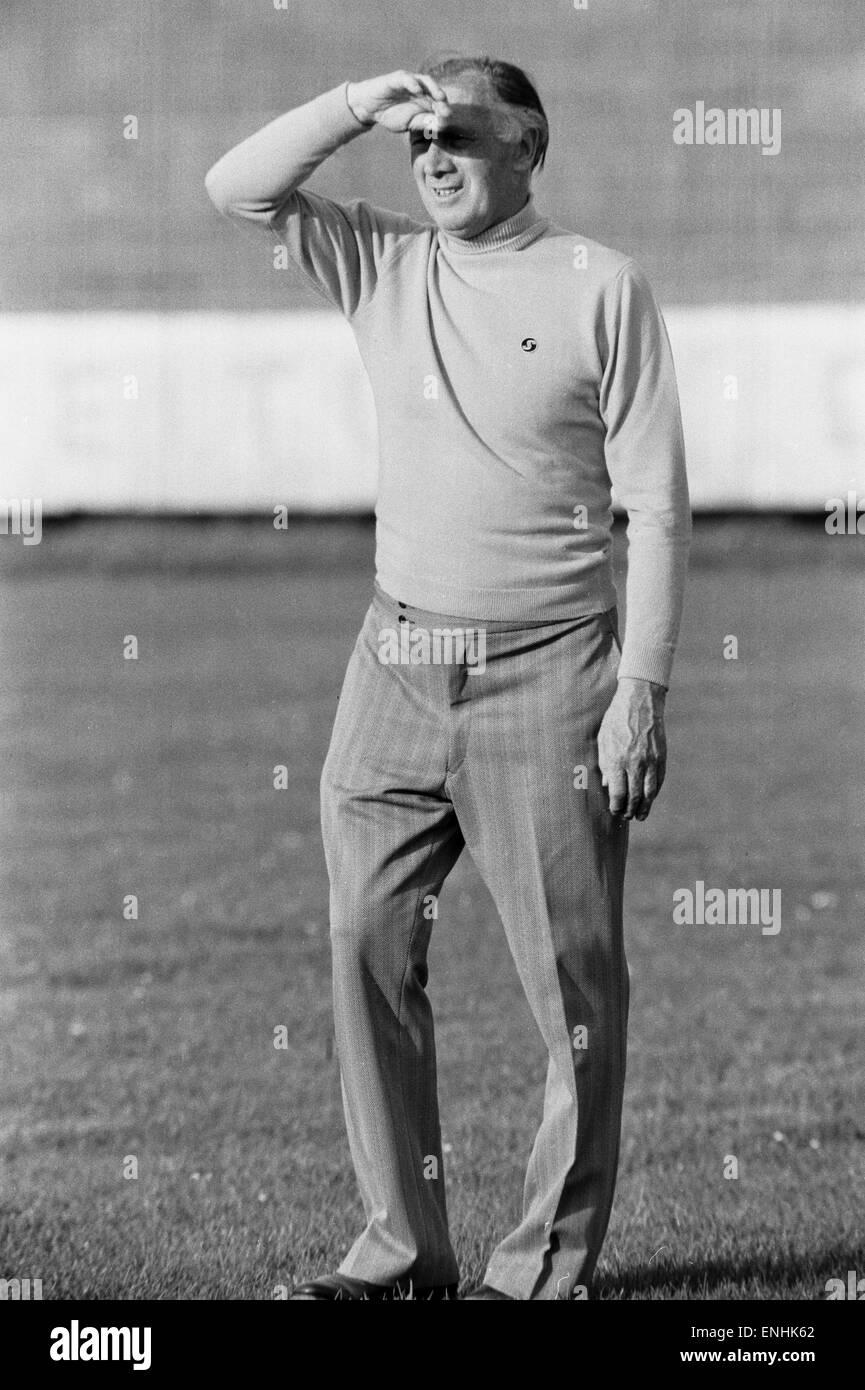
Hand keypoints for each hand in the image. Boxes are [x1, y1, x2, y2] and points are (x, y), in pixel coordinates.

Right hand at [346, 70, 450, 133]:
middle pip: (436, 91)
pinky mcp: (397, 78)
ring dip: (434, 88)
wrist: (370, 109)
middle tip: (448, 112)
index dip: (444, 112)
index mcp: (425, 101)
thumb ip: (424, 123)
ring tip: (440, 97)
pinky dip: (413, 83)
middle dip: (443, 101)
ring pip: (426, 81)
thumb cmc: (391, 115)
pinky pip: (407, 79)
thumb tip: (440, 127)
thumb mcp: (409, 124)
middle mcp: (421, 89)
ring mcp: (410, 82)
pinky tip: (418, 90)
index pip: (439, 104)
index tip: (448, 123)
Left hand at [598, 677, 666, 820]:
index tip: (614, 810)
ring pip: (649, 793)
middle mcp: (634, 764)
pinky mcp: (661, 757)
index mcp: (616, 761)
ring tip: (640, 816)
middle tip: (626, 817)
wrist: (639, 702)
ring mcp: (650, 761)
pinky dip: (654, 793)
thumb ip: (604, 765)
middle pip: (634, 797)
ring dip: (644, 808)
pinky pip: (658, 781)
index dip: (616, 806)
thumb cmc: (616, 720)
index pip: (617, 794)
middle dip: (629, 811)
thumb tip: (607, 785)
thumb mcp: (603, 741)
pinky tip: (650, 799)